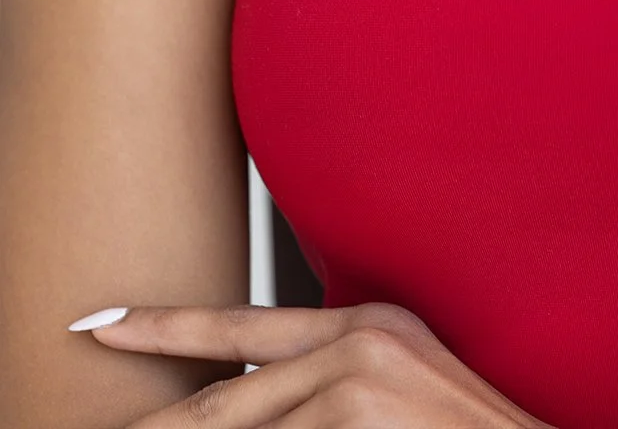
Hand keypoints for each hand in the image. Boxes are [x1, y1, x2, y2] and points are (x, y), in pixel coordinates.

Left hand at [68, 298, 551, 427]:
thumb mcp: (395, 393)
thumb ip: (324, 387)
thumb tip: (243, 407)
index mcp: (365, 323)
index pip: (238, 326)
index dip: (161, 326)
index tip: (96, 324)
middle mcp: (356, 342)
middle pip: (224, 404)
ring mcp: (355, 386)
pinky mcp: (355, 423)